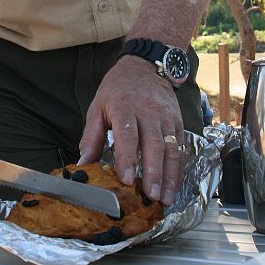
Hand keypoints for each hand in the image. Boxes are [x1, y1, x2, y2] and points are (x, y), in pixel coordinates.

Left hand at [78, 55, 184, 205]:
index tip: (126, 179)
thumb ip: (91, 137)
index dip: (127, 158)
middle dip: (153, 173)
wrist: (144, 66)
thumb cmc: (117, 89)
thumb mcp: (97, 107)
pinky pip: (181, 147)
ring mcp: (166, 117)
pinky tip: (174, 186)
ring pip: (171, 149)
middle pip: (154, 145)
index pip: (128, 135)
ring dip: (170, 176)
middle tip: (151, 196)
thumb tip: (83, 164)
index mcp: (124, 107)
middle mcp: (148, 112)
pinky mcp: (178, 121)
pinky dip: (179, 169)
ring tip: (165, 199)